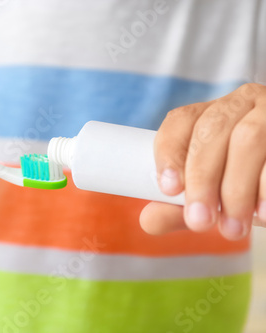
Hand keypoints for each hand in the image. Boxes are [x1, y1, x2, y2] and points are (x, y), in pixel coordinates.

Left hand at [140, 83, 265, 239]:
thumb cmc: (246, 185)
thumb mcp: (212, 196)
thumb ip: (180, 207)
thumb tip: (149, 220)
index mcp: (209, 115)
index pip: (180, 121)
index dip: (169, 153)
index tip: (169, 190)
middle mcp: (240, 104)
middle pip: (211, 131)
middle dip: (202, 179)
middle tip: (200, 221)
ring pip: (248, 138)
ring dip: (236, 189)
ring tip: (233, 228)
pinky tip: (263, 213)